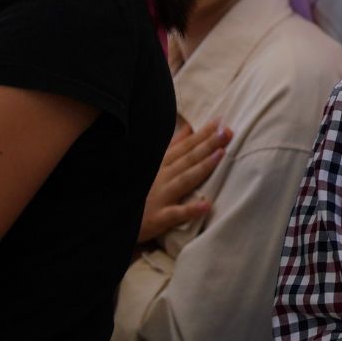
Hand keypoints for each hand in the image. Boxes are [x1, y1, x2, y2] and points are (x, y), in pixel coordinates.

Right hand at [137, 119, 231, 243]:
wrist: (113, 220)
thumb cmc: (139, 190)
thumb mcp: (153, 165)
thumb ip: (173, 147)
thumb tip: (189, 127)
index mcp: (162, 164)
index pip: (186, 146)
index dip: (204, 133)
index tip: (222, 120)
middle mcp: (161, 177)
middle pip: (188, 158)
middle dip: (208, 144)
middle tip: (228, 132)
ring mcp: (160, 197)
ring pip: (184, 180)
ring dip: (202, 167)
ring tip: (221, 155)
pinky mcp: (157, 218)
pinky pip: (175, 214)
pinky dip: (190, 209)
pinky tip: (206, 205)